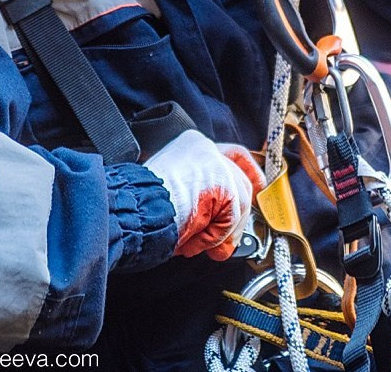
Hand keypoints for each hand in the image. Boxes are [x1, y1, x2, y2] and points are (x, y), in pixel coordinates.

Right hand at [144, 130, 265, 259]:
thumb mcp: (175, 194)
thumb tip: (224, 218)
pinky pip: (232, 215)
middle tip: (220, 244)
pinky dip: (216, 235)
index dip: (248, 173)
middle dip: (233, 220)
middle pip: (240, 183)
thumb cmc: (142, 210)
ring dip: (219, 232)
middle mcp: (204, 147)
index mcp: (191, 146)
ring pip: (239, 202)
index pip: (232, 154)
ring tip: (194, 241)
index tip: (258, 187)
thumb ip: (203, 195)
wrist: (132, 213)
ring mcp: (213, 161)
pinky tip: (194, 238)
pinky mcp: (220, 180)